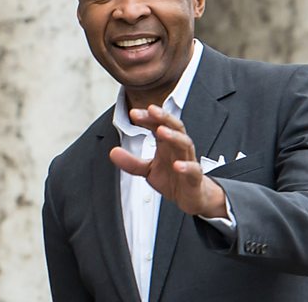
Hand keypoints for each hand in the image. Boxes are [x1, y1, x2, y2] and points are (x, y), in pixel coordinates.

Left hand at [110, 104, 226, 217]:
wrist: (191, 196)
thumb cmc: (172, 177)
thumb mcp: (148, 169)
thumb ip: (131, 162)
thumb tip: (113, 152)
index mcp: (167, 144)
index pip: (159, 124)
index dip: (148, 118)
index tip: (134, 113)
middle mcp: (178, 148)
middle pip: (175, 127)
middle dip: (164, 117)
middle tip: (151, 110)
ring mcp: (188, 161)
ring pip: (185, 143)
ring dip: (174, 136)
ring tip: (161, 131)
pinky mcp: (195, 177)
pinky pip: (193, 169)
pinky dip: (186, 166)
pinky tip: (177, 165)